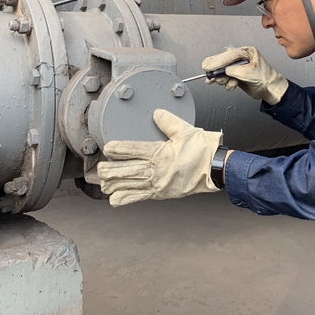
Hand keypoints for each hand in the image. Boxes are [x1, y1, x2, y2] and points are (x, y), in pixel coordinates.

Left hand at [97, 109, 221, 206]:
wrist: (215, 168)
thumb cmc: (202, 150)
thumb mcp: (185, 130)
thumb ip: (168, 122)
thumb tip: (156, 114)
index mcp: (160, 152)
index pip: (134, 150)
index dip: (119, 149)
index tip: (107, 148)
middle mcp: (156, 170)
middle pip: (128, 170)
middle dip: (111, 171)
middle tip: (99, 170)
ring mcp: (158, 183)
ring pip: (131, 185)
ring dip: (115, 185)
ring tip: (103, 185)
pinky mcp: (161, 193)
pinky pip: (140, 197)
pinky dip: (126, 199)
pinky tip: (115, 200)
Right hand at [201, 46, 288, 105]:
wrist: (270, 90)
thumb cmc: (266, 79)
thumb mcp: (250, 73)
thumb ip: (236, 70)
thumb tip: (225, 70)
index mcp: (247, 52)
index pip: (230, 55)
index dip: (218, 60)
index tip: (209, 66)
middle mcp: (242, 58)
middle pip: (223, 62)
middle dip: (217, 69)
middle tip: (209, 74)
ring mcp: (238, 68)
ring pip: (223, 72)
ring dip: (223, 78)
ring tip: (225, 82)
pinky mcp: (236, 76)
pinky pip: (226, 79)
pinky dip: (226, 83)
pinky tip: (232, 85)